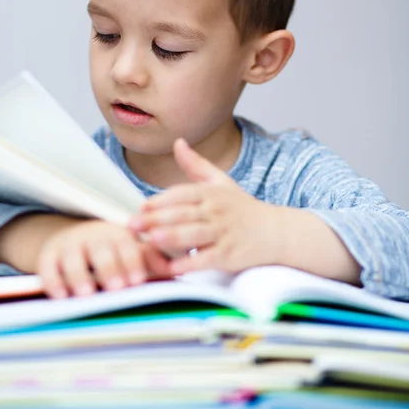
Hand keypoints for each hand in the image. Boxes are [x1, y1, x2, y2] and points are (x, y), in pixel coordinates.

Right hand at [37, 220, 170, 297]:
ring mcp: (70, 245)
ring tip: (86, 294)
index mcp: (119, 235)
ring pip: (73, 258)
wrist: (74, 239)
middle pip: (101, 250)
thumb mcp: (132, 252)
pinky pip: (48, 267)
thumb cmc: (113, 252)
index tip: (138, 281)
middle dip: (110, 268)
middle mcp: (94, 237)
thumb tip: (175, 269)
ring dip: (80, 275)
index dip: (133, 262)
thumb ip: (153, 261)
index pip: (127, 246)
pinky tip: (60, 296)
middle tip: (116, 288)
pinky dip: (53, 281)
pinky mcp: (49, 255)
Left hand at [128, 139, 285, 275]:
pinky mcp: (230, 254)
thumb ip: (195, 165)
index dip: (160, 201)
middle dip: (157, 219)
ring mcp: (223, 233)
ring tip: (151, 240)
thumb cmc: (242, 207)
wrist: (275, 231)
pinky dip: (191, 263)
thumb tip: (178, 142)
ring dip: (172, 237)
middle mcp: (215, 211)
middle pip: (183, 214)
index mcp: (210, 193)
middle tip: (132, 226)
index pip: (182, 194)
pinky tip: (173, 267)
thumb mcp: (221, 181)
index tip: (140, 208)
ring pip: (194, 234)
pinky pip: (207, 259)